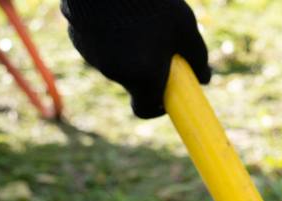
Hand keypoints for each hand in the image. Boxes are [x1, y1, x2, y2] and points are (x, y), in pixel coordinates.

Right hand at [61, 0, 210, 118]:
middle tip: (157, 45)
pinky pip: (97, 46)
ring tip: (137, 24)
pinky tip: (116, 16)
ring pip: (115, 63)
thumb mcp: (185, 30)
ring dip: (127, 53)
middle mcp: (114, 73)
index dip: (157, 105)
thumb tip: (205, 78)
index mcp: (143, 77)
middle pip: (133, 82)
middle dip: (146, 70)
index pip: (145, 109)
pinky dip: (108, 39)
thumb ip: (198, 59)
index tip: (166, 94)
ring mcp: (92, 56)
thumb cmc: (153, 5)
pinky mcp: (76, 38)